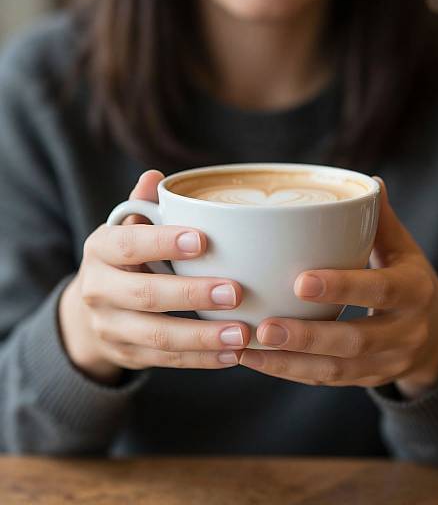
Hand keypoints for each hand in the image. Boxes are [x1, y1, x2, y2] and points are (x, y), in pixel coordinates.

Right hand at [59, 170, 249, 383]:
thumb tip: (156, 177)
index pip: (128, 244)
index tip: (202, 241)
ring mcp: (111, 327)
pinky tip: (231, 355)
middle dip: (192, 295)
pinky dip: (200, 360)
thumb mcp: (127, 230)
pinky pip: (166, 361)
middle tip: (236, 292)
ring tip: (242, 334)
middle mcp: (99, 289)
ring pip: (158, 336)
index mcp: (101, 249)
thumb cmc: (125, 259)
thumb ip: (143, 208)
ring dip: (202, 337)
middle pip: (145, 295)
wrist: (94, 308)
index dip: (162, 243)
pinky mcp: (127, 354)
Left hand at [240, 178, 437, 397]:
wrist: (436, 334)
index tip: (299, 282)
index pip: (380, 289)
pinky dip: (290, 372)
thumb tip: (369, 183)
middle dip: (308, 337)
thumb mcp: (403, 249)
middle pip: (356, 340)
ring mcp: (387, 362)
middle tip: (264, 328)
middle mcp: (405, 331)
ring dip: (290, 362)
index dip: (342, 287)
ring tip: (248, 349)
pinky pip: (327, 380)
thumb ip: (382, 221)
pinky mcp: (367, 379)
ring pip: (338, 369)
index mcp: (414, 290)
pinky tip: (256, 360)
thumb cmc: (408, 279)